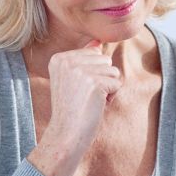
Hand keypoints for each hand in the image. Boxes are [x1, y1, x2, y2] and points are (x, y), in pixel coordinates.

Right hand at [29, 40, 121, 175]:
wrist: (66, 134)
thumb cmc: (72, 109)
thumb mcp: (72, 80)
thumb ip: (84, 58)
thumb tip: (98, 41)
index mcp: (59, 58)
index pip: (93, 53)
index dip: (91, 74)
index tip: (76, 90)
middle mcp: (67, 61)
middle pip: (104, 60)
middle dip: (101, 79)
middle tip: (84, 97)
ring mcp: (80, 71)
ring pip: (113, 71)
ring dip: (107, 89)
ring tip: (89, 101)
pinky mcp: (94, 83)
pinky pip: (116, 84)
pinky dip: (110, 97)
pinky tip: (95, 106)